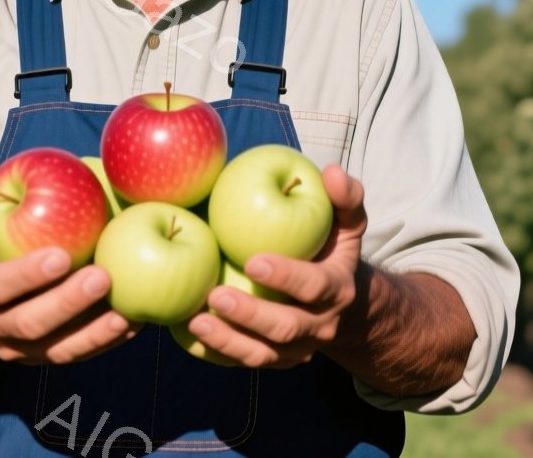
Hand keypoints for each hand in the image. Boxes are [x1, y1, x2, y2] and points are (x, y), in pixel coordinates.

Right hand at [0, 160, 135, 363]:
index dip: (26, 275)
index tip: (61, 255)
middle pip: (29, 323)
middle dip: (67, 304)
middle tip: (102, 277)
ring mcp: (17, 348)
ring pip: (55, 349)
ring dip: (92, 334)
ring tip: (125, 314)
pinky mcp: (41, 356)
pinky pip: (74, 355)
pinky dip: (104, 343)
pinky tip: (132, 324)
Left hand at [184, 164, 366, 367]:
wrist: (344, 305)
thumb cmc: (334, 249)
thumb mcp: (348, 223)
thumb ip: (345, 196)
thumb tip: (331, 171)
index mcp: (337, 290)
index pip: (315, 286)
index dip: (286, 277)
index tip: (253, 261)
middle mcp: (320, 326)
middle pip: (286, 328)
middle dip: (250, 315)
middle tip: (214, 295)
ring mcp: (296, 349)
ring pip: (262, 354)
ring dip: (228, 341)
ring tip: (194, 322)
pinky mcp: (274, 360)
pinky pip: (243, 361)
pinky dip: (215, 353)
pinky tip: (184, 335)